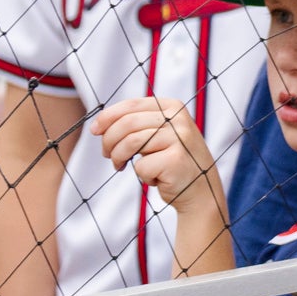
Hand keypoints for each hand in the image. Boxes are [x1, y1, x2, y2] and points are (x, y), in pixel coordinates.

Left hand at [87, 97, 218, 210]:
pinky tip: (154, 178)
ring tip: (121, 166)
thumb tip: (98, 126)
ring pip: (130, 143)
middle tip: (108, 155)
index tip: (95, 131)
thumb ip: (135, 124)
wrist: (201, 190)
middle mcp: (179, 119)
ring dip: (118, 158)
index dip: (107, 117)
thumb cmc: (172, 161)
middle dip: (109, 141)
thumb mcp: (157, 134)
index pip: (131, 105)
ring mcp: (180, 139)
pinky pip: (142, 166)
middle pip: (127, 124)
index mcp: (172, 107)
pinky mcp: (176, 160)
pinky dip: (142, 175)